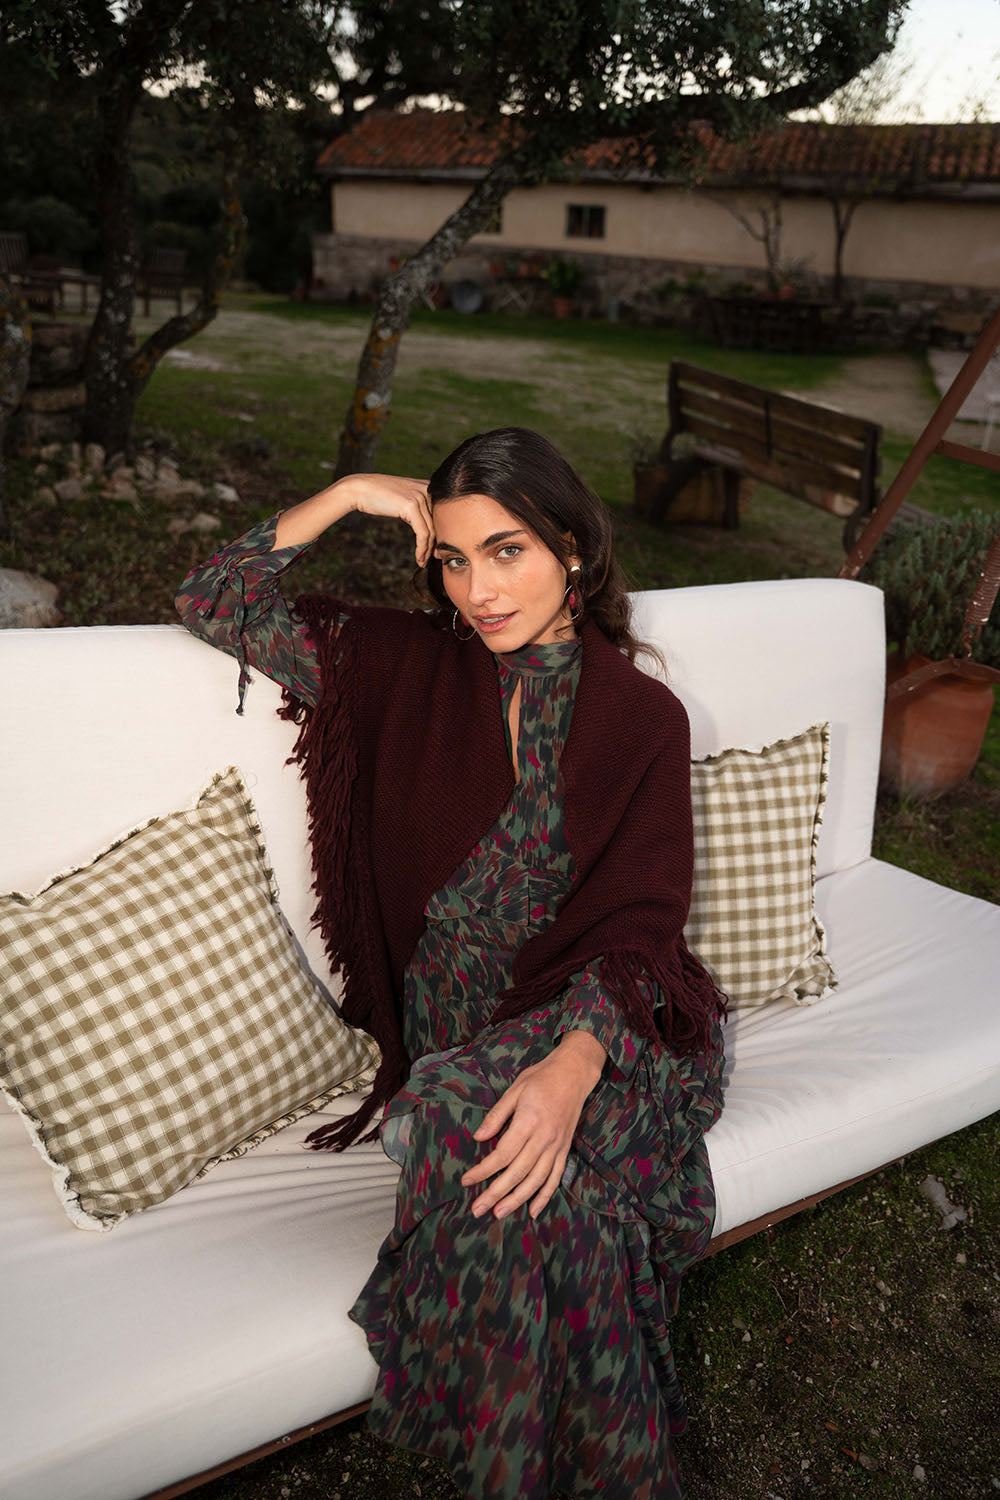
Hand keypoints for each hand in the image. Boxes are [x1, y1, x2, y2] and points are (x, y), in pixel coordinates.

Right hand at [339, 473, 433, 567]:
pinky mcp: (411, 506)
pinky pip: (422, 533)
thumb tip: (429, 526)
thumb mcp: (403, 498)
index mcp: (427, 485)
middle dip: (437, 544)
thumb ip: (417, 507)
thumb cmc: (379, 495)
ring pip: (432, 530)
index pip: (441, 514)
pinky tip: (419, 558)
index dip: (441, 533)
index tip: (436, 549)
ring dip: (428, 550)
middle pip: (439, 522)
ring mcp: (419, 496)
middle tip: (434, 559)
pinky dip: (422, 548)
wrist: (359, 488)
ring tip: (423, 562)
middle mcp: (426, 488)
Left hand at [460, 1034, 604, 1220]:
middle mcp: (544, 1138)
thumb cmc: (541, 1078)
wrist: (575, 1073)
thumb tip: (478, 1137)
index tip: (466, 1180)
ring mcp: (557, 1146)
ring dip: (517, 1200)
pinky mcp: (565, 1149)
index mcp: (529, 1121)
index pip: (502, 1154)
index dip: (483, 1170)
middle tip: (477, 1209)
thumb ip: (497, 1115)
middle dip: (495, 1193)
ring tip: (498, 1213)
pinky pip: (555, 1177)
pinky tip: (533, 1211)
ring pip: (536, 1180)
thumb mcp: (515, 1089)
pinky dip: (545, 1196)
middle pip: (517, 1172)